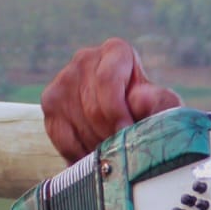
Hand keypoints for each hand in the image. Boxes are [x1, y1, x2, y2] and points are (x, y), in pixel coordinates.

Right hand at [40, 37, 181, 162]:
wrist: (125, 120)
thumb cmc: (147, 109)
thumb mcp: (160, 105)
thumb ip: (159, 103)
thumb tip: (143, 102)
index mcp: (116, 51)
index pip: (107, 80)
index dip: (116, 113)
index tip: (125, 134)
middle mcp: (85, 58)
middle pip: (92, 106)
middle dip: (109, 136)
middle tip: (122, 153)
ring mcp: (63, 79)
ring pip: (76, 124)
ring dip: (96, 148)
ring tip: (112, 156)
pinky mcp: (49, 103)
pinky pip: (60, 137)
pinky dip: (78, 154)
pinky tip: (93, 158)